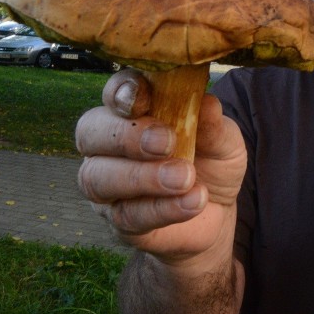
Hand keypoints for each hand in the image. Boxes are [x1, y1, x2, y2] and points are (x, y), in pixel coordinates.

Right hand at [75, 68, 246, 264]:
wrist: (219, 210)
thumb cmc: (212, 161)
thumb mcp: (224, 140)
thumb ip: (213, 124)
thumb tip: (208, 103)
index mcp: (134, 112)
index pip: (114, 93)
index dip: (122, 92)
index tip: (143, 98)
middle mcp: (109, 145)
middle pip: (90, 132)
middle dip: (126, 136)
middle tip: (166, 142)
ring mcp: (108, 185)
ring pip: (98, 177)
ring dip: (143, 177)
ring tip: (185, 178)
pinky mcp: (119, 222)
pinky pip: (126, 216)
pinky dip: (163, 208)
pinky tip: (193, 201)